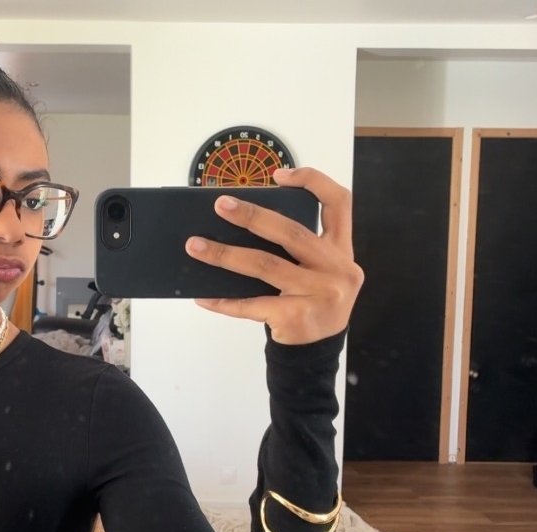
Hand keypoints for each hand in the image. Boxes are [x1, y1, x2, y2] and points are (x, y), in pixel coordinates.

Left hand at [185, 167, 362, 345]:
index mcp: (341, 249)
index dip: (312, 182)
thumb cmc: (311, 300)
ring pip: (265, 265)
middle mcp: (336, 268)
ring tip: (195, 246)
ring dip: (224, 254)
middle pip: (291, 232)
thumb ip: (296, 247)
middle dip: (252, 216)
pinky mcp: (297, 317)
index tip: (278, 175)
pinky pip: (251, 304)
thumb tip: (237, 223)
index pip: (338, 202)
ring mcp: (319, 294)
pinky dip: (224, 300)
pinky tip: (203, 295)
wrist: (317, 351)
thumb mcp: (318, 270)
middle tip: (220, 206)